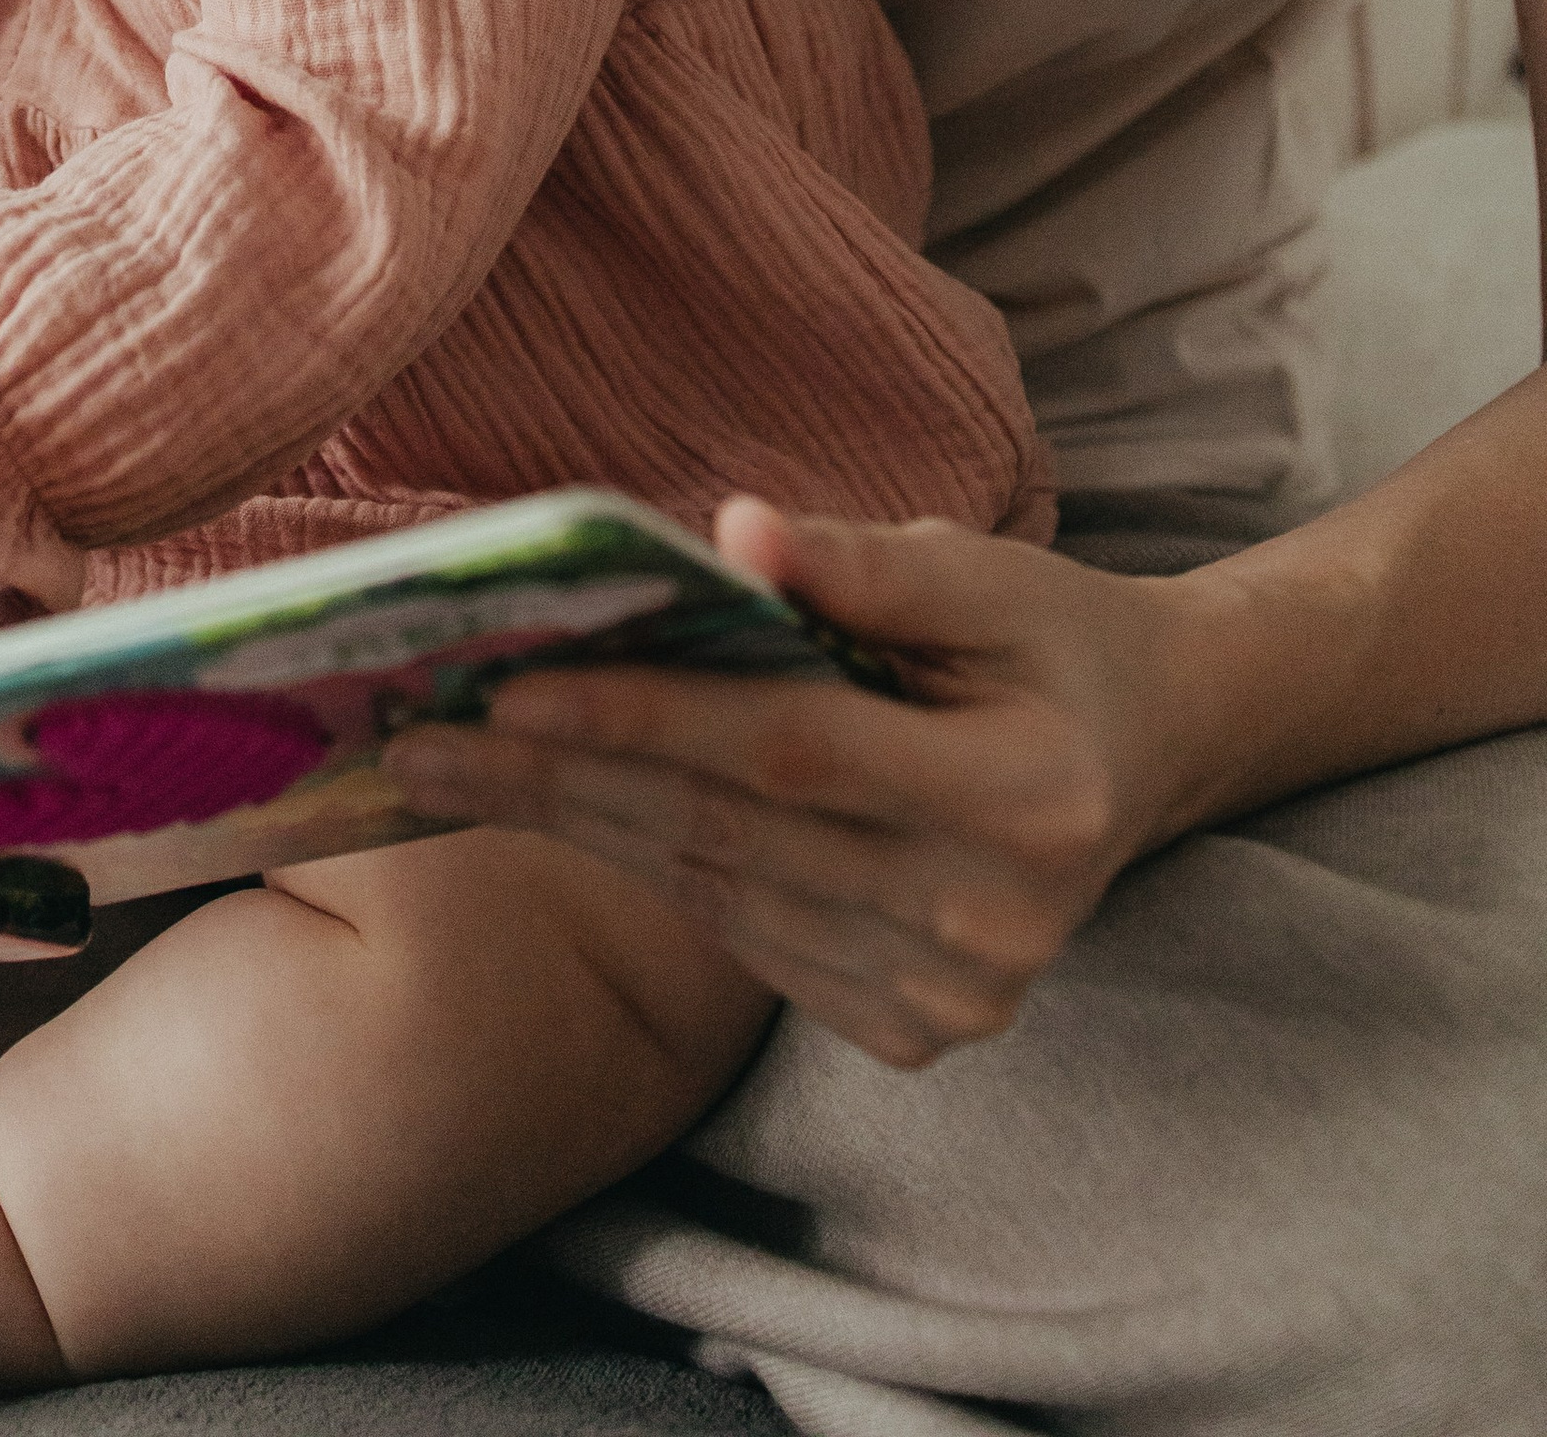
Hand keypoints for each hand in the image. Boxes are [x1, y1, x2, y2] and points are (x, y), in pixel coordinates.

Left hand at [383, 496, 1197, 1069]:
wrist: (1142, 755)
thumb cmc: (1047, 638)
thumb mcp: (982, 571)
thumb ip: (860, 562)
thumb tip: (729, 532)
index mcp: (1024, 793)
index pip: (790, 749)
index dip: (646, 713)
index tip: (509, 680)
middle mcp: (990, 921)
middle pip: (731, 834)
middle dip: (561, 775)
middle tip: (420, 729)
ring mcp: (951, 996)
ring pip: (718, 893)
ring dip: (576, 822)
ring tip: (453, 762)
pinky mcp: (912, 1030)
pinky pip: (745, 935)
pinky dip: (648, 863)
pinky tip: (559, 808)